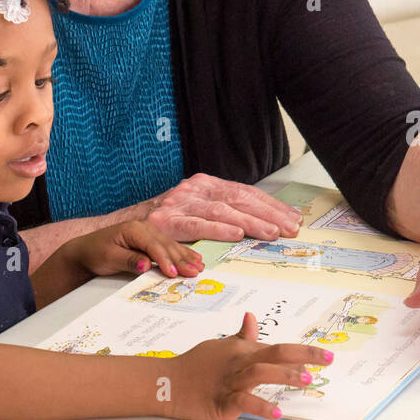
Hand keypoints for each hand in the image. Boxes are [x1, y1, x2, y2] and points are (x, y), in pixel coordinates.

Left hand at [70, 220, 203, 279]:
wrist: (86, 250)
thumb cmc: (95, 253)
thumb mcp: (109, 258)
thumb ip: (128, 261)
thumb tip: (146, 265)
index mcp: (133, 229)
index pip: (153, 246)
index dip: (165, 260)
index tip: (173, 274)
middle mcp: (144, 228)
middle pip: (166, 245)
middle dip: (181, 259)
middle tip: (195, 272)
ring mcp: (148, 232)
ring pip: (170, 245)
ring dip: (185, 257)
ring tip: (199, 267)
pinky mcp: (150, 240)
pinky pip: (168, 247)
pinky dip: (181, 254)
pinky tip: (193, 258)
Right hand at [144, 173, 303, 242]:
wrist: (128, 228)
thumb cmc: (169, 221)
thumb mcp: (198, 209)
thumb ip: (225, 212)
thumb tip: (265, 223)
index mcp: (206, 184)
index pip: (244, 192)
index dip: (270, 205)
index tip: (291, 217)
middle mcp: (194, 189)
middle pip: (238, 199)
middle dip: (267, 214)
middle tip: (289, 228)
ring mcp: (180, 204)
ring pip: (221, 211)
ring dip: (250, 222)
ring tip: (271, 232)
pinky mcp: (166, 222)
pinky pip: (196, 225)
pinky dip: (218, 229)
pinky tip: (236, 235)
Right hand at [170, 312, 333, 419]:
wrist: (170, 381)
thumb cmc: (198, 364)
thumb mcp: (222, 345)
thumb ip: (242, 336)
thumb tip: (251, 317)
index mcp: (243, 350)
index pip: (279, 348)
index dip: (304, 351)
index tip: (327, 355)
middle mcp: (240, 363)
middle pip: (274, 354)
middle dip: (302, 356)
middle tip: (327, 360)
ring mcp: (231, 382)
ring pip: (260, 374)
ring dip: (283, 376)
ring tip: (305, 381)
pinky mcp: (222, 402)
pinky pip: (243, 402)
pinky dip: (260, 405)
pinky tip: (276, 412)